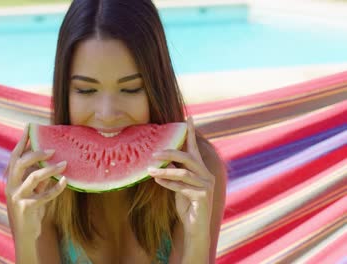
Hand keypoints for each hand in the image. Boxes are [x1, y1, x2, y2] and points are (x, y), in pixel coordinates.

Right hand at [4, 124, 67, 238]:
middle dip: (36, 153)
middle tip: (53, 150)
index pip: (15, 155)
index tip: (30, 126)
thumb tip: (49, 159)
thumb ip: (37, 176)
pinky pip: (43, 195)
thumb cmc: (31, 208)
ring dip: (51, 169)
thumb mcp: (33, 189)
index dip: (22, 141)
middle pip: (20, 162)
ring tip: (65, 164)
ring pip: (33, 177)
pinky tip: (65, 182)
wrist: (26, 234)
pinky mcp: (26, 207)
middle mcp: (11, 185)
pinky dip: (56, 188)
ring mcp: (17, 197)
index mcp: (12, 178)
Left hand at [148, 117, 214, 234]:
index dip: (191, 133)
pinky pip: (182, 187)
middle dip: (170, 153)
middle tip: (153, 153)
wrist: (196, 227)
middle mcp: (207, 175)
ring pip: (183, 173)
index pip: (195, 148)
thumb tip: (162, 159)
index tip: (189, 117)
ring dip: (165, 171)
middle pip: (188, 157)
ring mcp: (206, 186)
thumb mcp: (178, 185)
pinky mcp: (202, 197)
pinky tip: (158, 182)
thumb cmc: (187, 205)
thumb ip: (174, 172)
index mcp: (201, 169)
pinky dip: (169, 184)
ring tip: (149, 170)